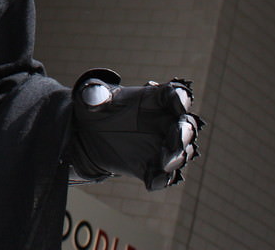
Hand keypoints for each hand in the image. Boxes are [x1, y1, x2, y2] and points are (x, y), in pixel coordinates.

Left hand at [69, 69, 203, 189]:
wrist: (87, 132)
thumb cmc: (95, 105)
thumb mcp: (89, 94)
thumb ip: (93, 92)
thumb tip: (95, 94)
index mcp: (154, 99)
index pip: (175, 94)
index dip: (181, 97)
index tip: (180, 102)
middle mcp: (164, 122)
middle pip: (186, 126)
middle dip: (184, 132)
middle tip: (176, 139)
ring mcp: (161, 146)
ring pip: (182, 153)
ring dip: (177, 157)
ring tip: (164, 162)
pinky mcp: (151, 167)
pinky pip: (163, 176)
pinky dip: (160, 180)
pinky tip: (151, 182)